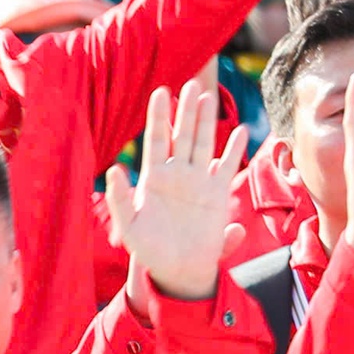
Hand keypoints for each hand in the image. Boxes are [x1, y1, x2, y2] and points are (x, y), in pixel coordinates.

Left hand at [103, 79, 246, 302]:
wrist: (177, 269)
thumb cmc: (148, 249)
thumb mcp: (127, 225)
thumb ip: (118, 198)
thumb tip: (114, 169)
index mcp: (153, 178)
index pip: (155, 140)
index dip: (158, 117)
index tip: (160, 92)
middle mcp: (176, 174)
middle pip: (181, 135)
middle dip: (184, 111)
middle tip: (189, 84)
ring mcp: (197, 181)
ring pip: (203, 144)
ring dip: (206, 121)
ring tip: (207, 97)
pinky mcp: (217, 193)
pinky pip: (226, 166)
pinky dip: (234, 150)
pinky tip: (240, 131)